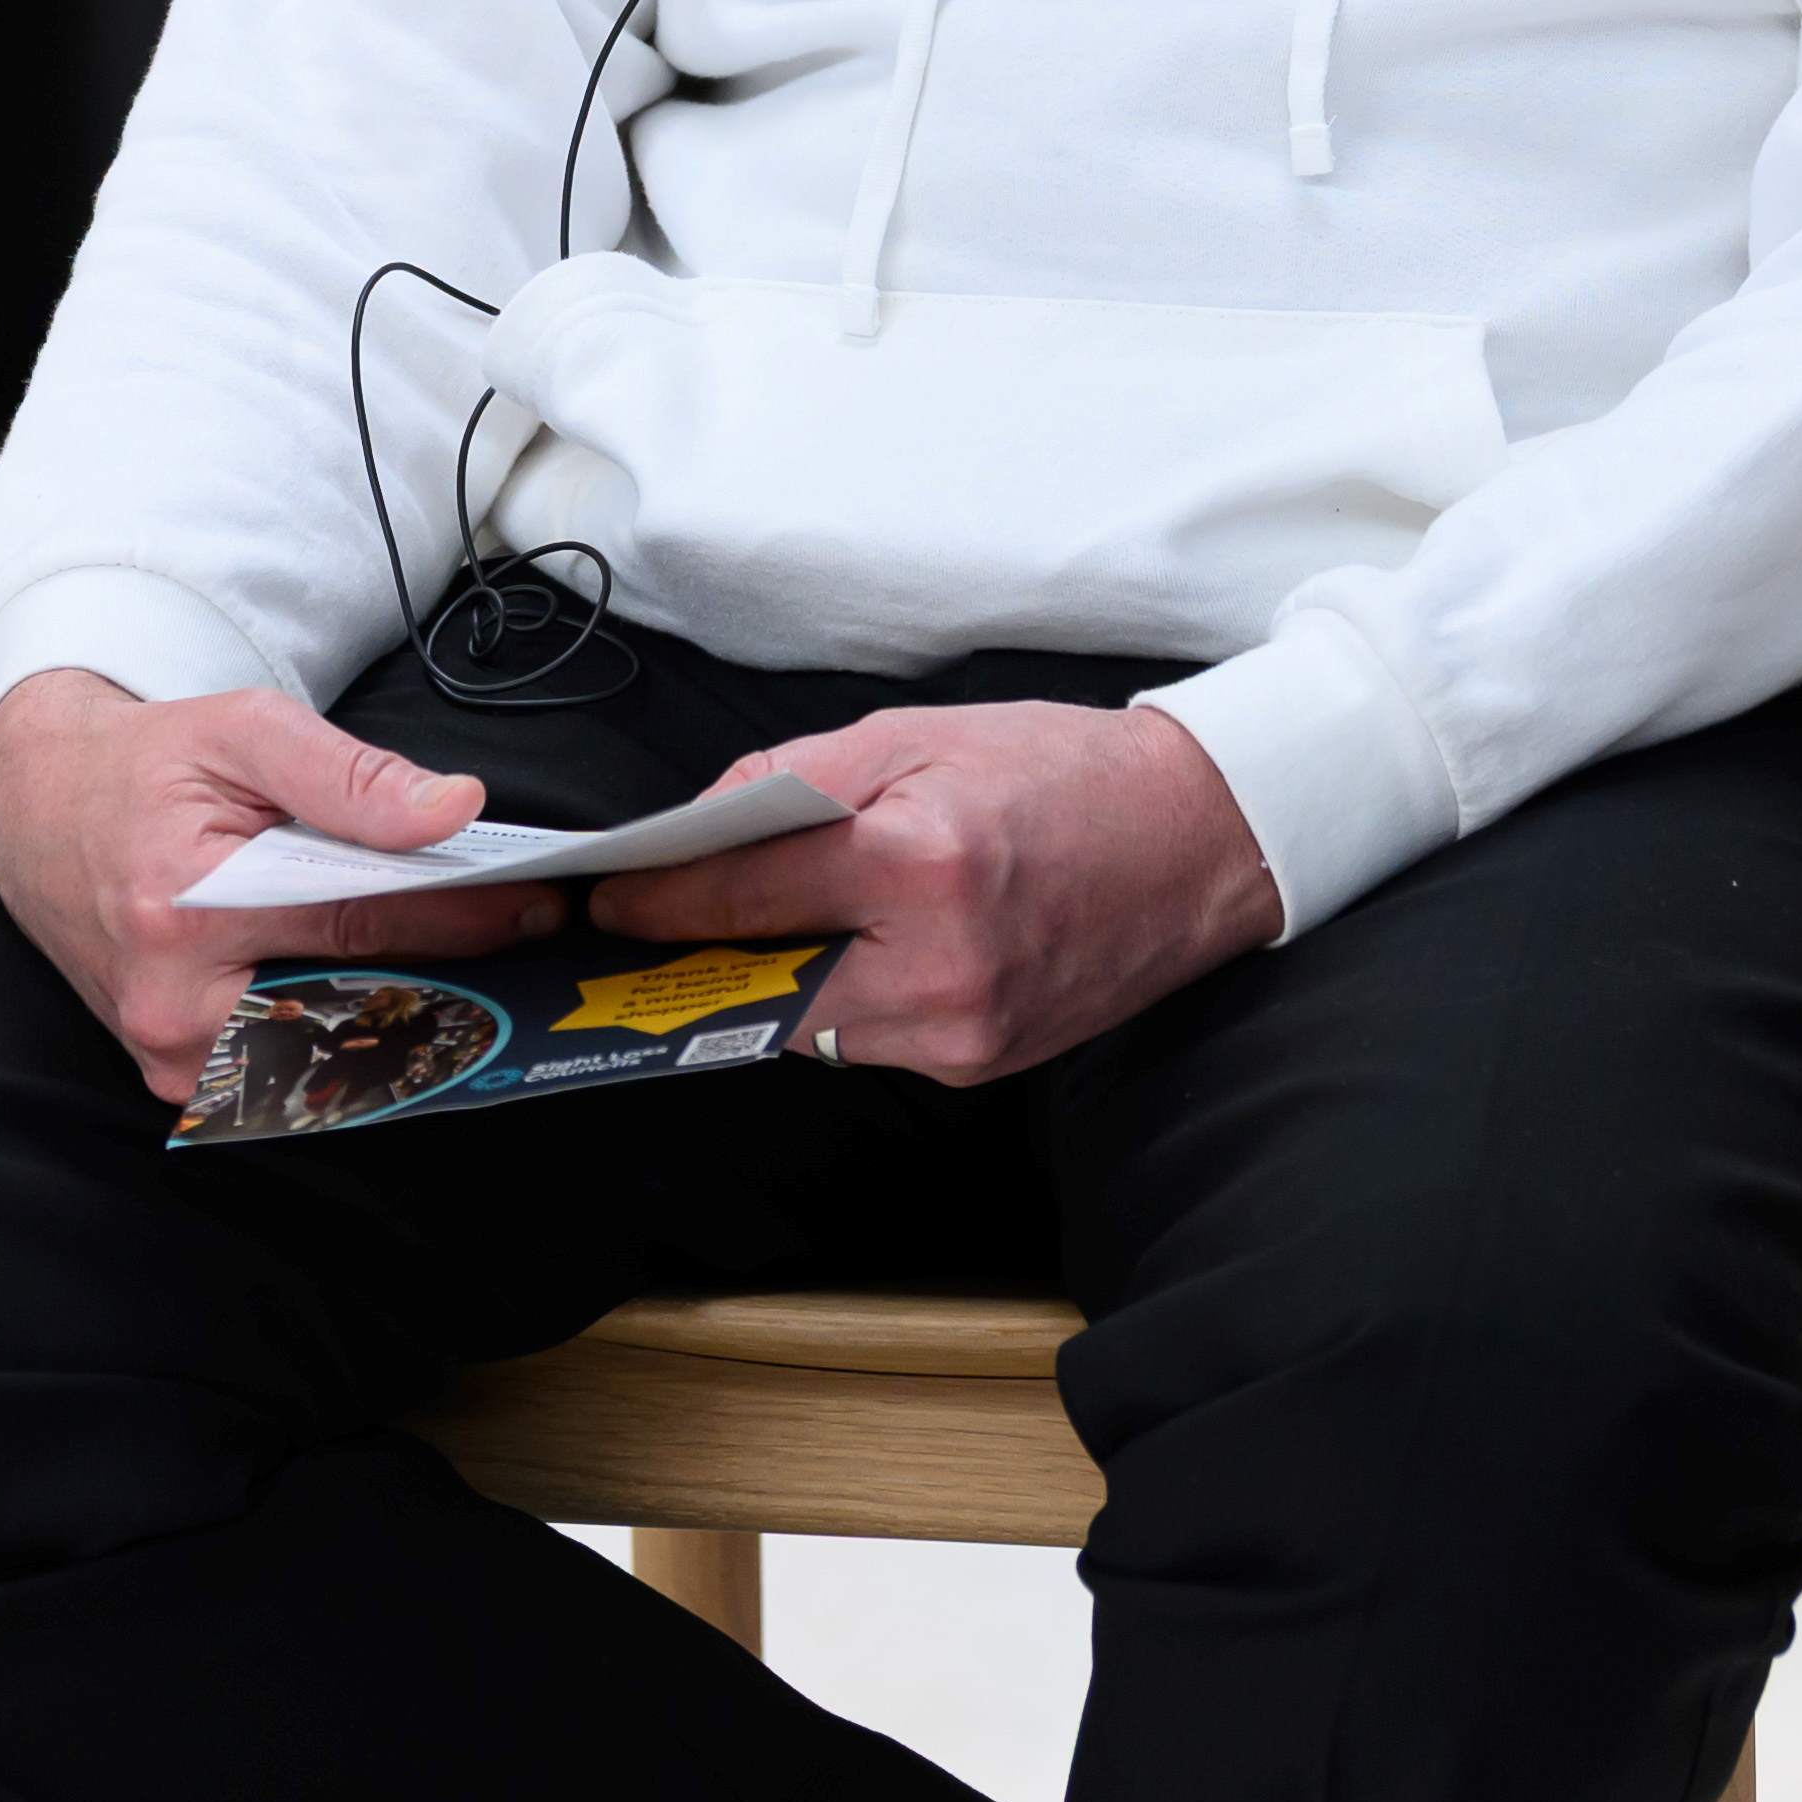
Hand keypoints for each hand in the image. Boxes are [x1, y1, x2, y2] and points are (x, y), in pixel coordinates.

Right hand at [0, 671, 553, 1107]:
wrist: (46, 813)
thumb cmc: (145, 770)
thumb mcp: (241, 731)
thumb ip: (348, 773)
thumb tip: (453, 811)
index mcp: (183, 910)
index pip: (360, 924)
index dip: (461, 915)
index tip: (535, 902)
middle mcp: (174, 1005)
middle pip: (355, 1004)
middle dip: (450, 973)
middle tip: (528, 938)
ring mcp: (174, 1059)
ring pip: (332, 1051)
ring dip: (412, 1011)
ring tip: (481, 964)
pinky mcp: (182, 1081)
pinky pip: (295, 1070)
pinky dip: (355, 1034)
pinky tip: (406, 997)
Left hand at [593, 699, 1281, 1083]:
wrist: (1197, 844)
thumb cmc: (1061, 774)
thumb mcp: (916, 735)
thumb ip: (792, 780)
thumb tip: (696, 829)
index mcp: (925, 865)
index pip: (749, 895)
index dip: (662, 900)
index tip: (604, 904)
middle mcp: (943, 969)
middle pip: (762, 978)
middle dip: (696, 952)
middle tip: (635, 932)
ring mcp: (965, 1034)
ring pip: (806, 1022)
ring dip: (763, 979)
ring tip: (731, 932)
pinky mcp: (981, 1067)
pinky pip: (865, 1039)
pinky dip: (834, 996)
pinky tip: (831, 952)